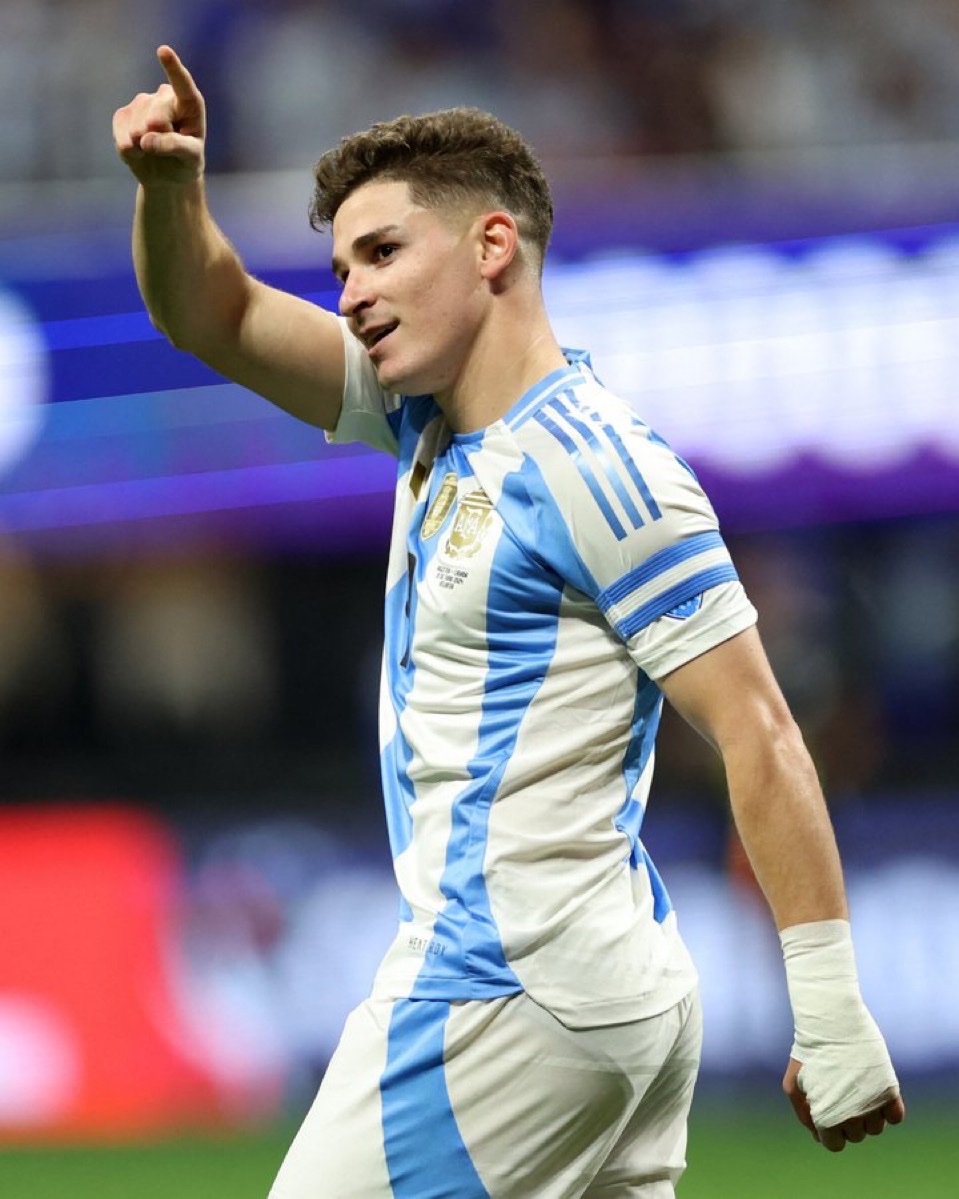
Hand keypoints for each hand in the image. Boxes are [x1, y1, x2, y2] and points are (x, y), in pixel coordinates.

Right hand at [113, 45, 205, 184]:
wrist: (167, 174)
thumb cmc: (186, 162)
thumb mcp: (191, 158)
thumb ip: (174, 146)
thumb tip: (144, 140)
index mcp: (188, 102)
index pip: (182, 84)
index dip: (172, 68)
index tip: (163, 51)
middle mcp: (164, 97)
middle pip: (157, 117)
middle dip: (160, 139)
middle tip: (168, 148)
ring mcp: (141, 103)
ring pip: (138, 129)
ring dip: (145, 148)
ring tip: (155, 151)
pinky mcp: (123, 116)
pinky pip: (123, 137)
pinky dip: (130, 151)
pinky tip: (140, 151)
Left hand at [783, 1056, 905, 1151]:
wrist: (832, 1022)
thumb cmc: (810, 1052)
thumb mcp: (794, 1083)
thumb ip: (803, 1113)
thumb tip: (818, 1135)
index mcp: (827, 1116)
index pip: (835, 1145)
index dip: (830, 1132)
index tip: (828, 1114)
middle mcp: (851, 1115)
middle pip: (856, 1136)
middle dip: (847, 1122)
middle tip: (840, 1096)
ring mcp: (872, 1103)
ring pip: (876, 1129)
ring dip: (868, 1117)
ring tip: (856, 1092)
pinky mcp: (889, 1089)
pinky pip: (896, 1117)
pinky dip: (888, 1111)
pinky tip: (875, 1093)